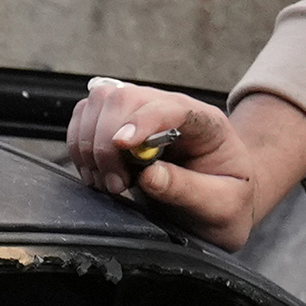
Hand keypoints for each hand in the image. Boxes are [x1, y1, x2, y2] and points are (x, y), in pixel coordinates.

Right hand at [65, 81, 305, 251]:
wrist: (218, 200)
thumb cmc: (225, 202)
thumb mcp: (220, 206)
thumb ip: (188, 190)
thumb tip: (149, 176)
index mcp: (205, 123)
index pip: (171, 107)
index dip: (144, 121)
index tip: (123, 146)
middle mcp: (170, 108)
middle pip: (124, 99)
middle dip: (107, 144)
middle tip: (118, 186)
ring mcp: (142, 112)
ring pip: (98, 103)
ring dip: (90, 146)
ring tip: (110, 183)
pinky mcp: (118, 123)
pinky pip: (84, 118)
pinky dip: (80, 147)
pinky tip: (98, 174)